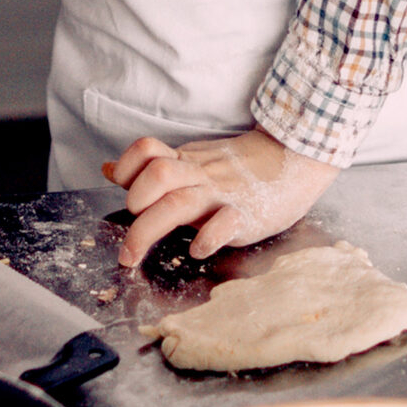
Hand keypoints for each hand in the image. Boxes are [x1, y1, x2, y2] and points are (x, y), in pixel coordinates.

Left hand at [108, 129, 342, 264]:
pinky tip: (197, 250)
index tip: (123, 188)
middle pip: (158, 176)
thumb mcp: (193, 160)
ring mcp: (224, 194)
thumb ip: (154, 166)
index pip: (147, 151)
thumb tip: (110, 170)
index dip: (127, 168)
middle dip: (134, 202)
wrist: (296, 156)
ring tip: (133, 255)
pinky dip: (207, 238)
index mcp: (187, 161)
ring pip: (180, 202)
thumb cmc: (241, 166)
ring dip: (149, 229)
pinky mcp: (248, 215)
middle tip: (131, 228)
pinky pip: (225, 223)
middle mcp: (201, 175)